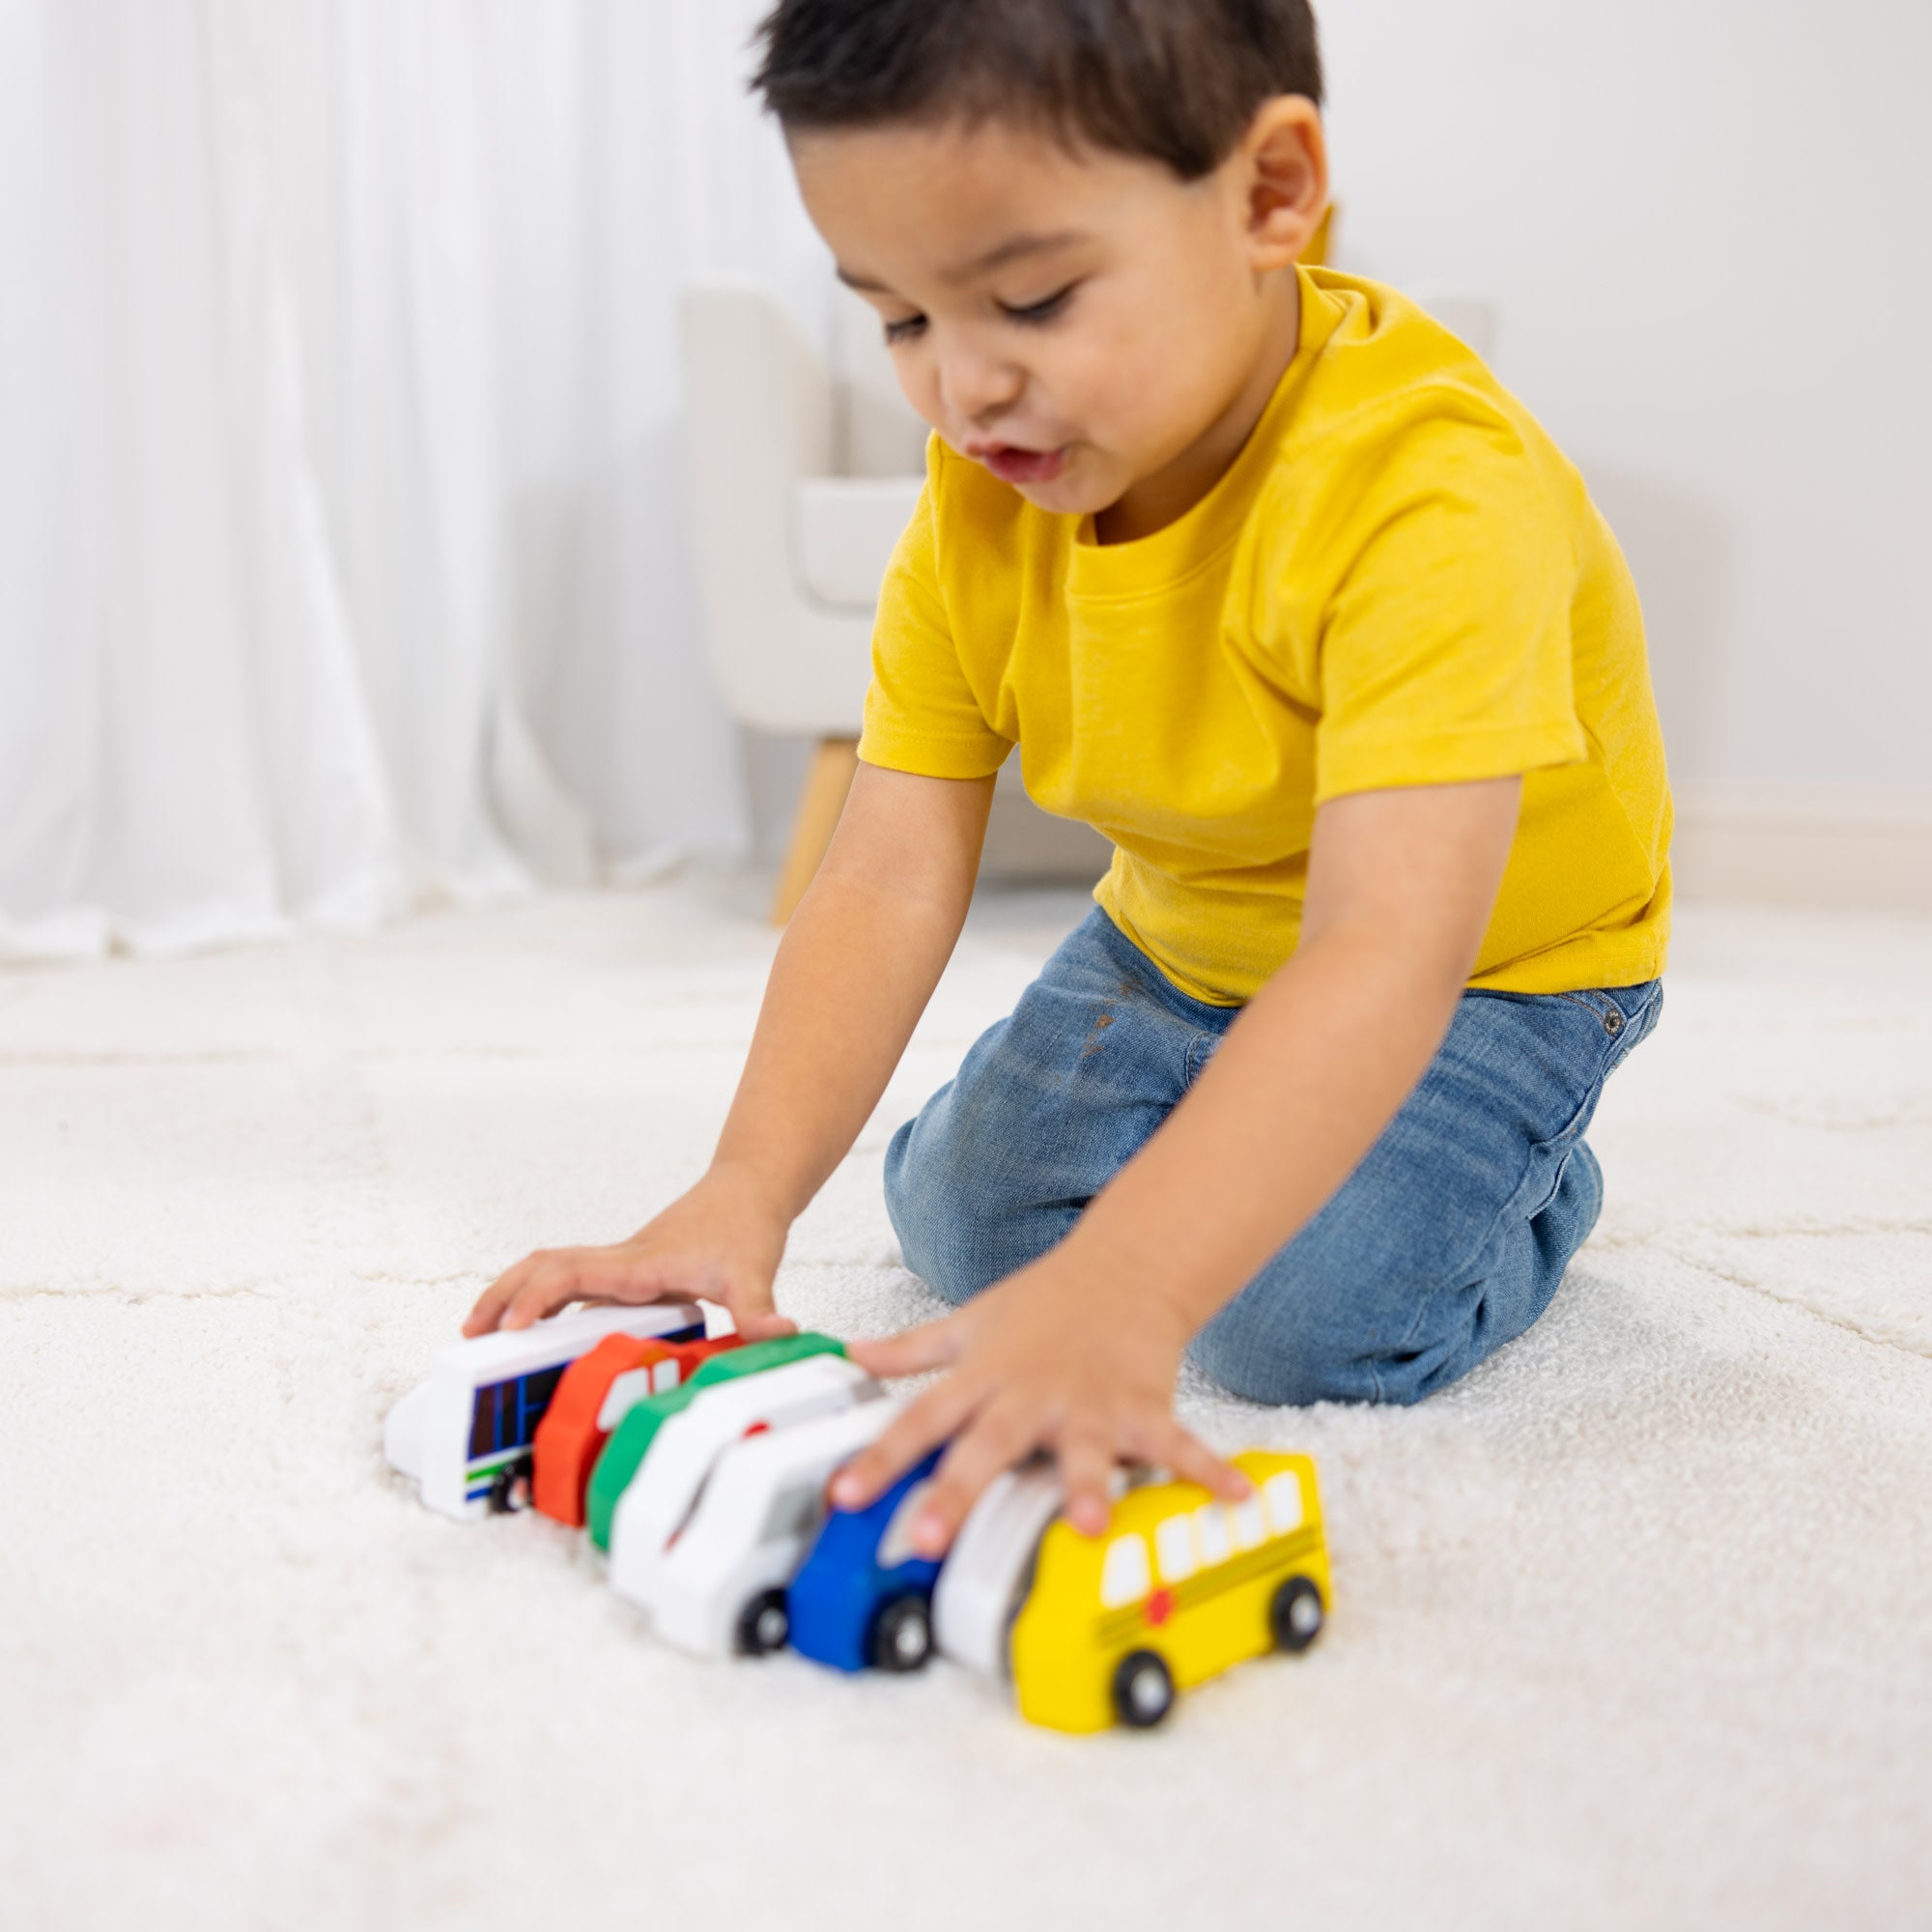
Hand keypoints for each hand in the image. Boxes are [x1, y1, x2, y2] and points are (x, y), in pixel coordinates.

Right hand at [461, 1162, 798, 1342]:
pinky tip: (538, 1332)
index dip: (535, 1299)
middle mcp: (619, 1263)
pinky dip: (544, 1302)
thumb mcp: (754, 1274)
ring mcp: (619, 1266)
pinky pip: (571, 1285)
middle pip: (542, 1268)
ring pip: (551, 1273)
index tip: (510, 1329)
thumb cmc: (746, 1227)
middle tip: (470, 1336)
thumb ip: (759, 1310)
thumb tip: (777, 1335)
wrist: (749, 1190)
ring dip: (515, 1297)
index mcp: (636, 1264)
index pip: (569, 1275)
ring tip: (484, 1336)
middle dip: (502, 1297)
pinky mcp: (627, 1273)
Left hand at [833, 1246, 1248, 1556]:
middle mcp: (1030, 1396)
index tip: (844, 1496)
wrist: (1122, 1268)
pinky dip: (1208, 1470)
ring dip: (1086, 1486)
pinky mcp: (1142, 1406)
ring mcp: (1088, 1404)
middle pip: (985, 1446)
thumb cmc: (1042, 1304)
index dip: (880, 1459)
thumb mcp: (967, 1324)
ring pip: (1081, 1450)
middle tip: (927, 1537)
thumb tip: (848, 1358)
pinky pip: (1176, 1444)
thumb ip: (909, 1351)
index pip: (919, 1422)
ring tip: (1091, 1525)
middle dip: (957, 1491)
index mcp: (983, 1380)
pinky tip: (1236, 1498)